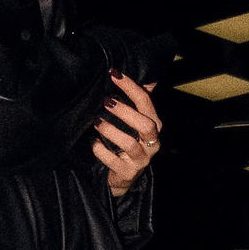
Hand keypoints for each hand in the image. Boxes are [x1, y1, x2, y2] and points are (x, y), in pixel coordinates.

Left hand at [94, 72, 160, 196]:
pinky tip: (93, 141)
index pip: (146, 102)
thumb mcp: (137, 122)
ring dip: (111, 130)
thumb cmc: (130, 141)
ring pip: (129, 144)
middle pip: (145, 125)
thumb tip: (144, 74)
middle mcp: (152, 143)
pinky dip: (101, 149)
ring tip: (96, 122)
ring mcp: (141, 160)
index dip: (131, 87)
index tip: (114, 74)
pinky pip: (113, 160)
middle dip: (125, 112)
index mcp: (155, 125)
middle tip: (106, 101)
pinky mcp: (127, 172)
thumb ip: (139, 101)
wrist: (124, 175)